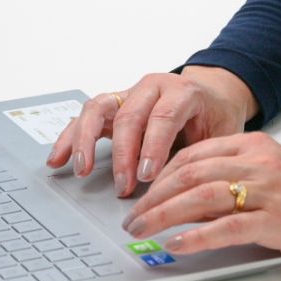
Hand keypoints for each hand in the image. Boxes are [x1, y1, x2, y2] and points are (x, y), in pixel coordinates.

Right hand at [46, 66, 259, 196]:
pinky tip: (57, 158)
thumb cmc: (217, 117)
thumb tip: (189, 193)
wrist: (212, 94)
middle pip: (128, 116)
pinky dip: (70, 138)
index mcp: (182, 92)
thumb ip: (205, 158)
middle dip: (122, 155)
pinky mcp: (112, 105)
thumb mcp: (222, 136)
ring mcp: (128, 93)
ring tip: (80, 169)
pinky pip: (85, 118)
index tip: (146, 177)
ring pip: (97, 108)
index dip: (152, 148)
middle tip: (123, 186)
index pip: (162, 117)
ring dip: (85, 141)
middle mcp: (152, 87)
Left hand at [119, 132, 280, 269]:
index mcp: (254, 146)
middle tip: (132, 216)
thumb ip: (234, 177)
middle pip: (190, 173)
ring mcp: (268, 191)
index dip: (161, 175)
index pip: (193, 154)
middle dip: (153, 196)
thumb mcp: (272, 174)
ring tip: (142, 230)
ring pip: (201, 195)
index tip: (143, 192)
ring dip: (163, 214)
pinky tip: (176, 244)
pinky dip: (196, 236)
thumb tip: (188, 197)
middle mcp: (258, 163)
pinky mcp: (277, 221)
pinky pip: (227, 226)